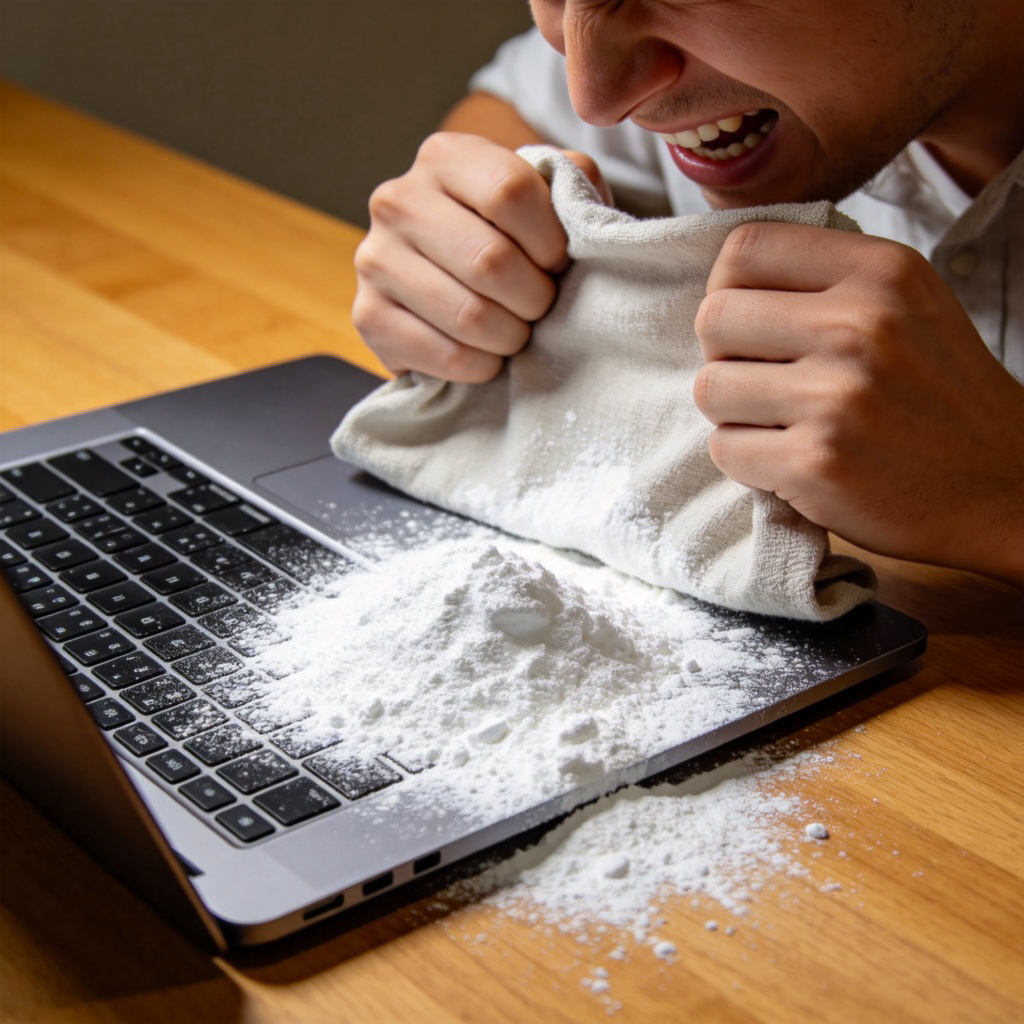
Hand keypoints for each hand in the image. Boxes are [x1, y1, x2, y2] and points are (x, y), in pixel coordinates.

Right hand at [353, 132, 607, 382]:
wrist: (452, 292)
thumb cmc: (513, 242)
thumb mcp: (548, 198)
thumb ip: (574, 187)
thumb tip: (584, 214)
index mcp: (445, 157)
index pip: (511, 191)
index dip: (551, 240)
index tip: (558, 263)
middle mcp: (398, 200)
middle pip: (491, 260)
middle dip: (534, 298)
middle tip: (540, 307)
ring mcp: (375, 259)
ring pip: (469, 315)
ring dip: (511, 337)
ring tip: (516, 332)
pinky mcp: (368, 316)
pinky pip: (445, 354)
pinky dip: (482, 366)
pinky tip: (487, 355)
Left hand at [693, 222, 1023, 582]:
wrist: (1002, 485)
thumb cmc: (938, 394)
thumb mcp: (908, 304)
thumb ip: (825, 280)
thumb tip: (725, 282)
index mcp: (880, 272)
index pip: (744, 249)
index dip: (727, 289)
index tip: (748, 323)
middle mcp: (858, 325)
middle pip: (713, 318)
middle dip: (724, 355)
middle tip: (763, 380)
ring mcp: (836, 397)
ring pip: (710, 388)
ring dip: (732, 414)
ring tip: (780, 423)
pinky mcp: (815, 463)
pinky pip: (725, 449)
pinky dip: (747, 461)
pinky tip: (791, 461)